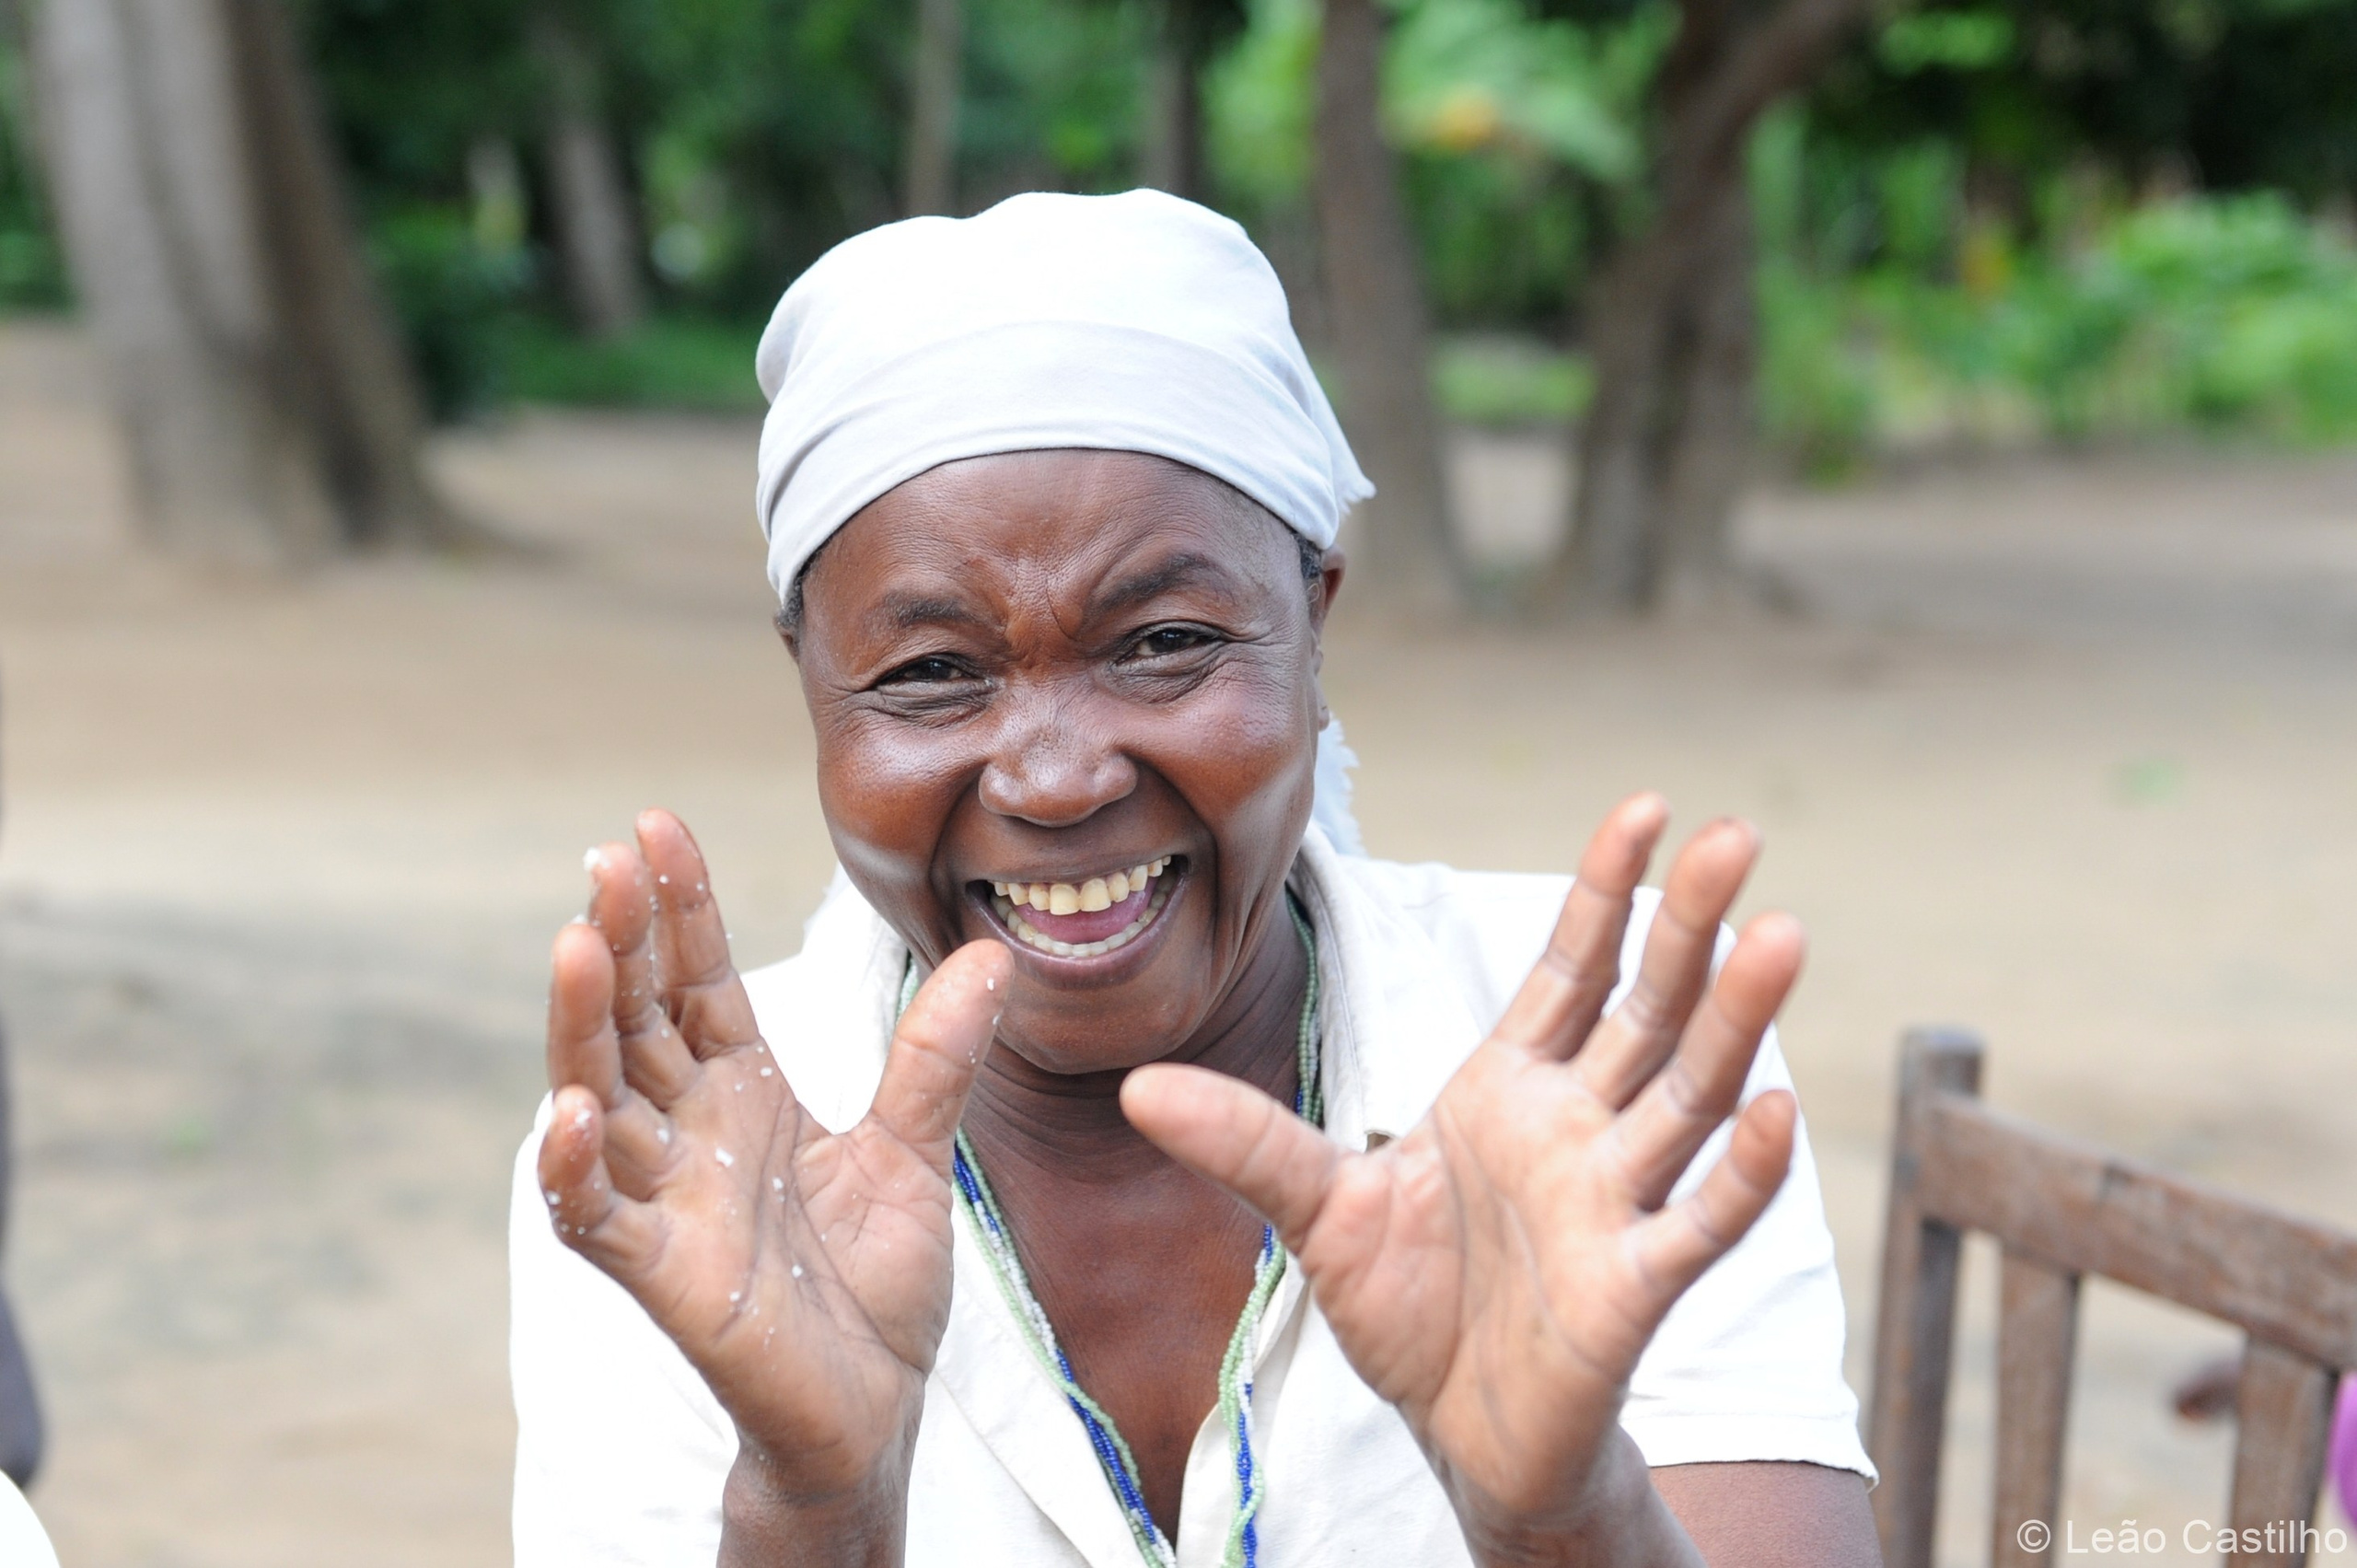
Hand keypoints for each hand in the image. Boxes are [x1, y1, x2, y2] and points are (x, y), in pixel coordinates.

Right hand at [538, 810, 1009, 1530]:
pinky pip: (600, 1217)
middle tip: (613, 856)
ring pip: (602, 1097)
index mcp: (743, 1091)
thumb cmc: (873, 1285)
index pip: (697, 980)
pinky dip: (579, 1168)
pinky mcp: (661, 1274)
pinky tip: (573, 1113)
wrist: (873, 1407)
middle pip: (639, 1018)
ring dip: (583, 1025)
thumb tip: (994, 956)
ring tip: (576, 942)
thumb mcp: (915, 1154)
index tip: (657, 825)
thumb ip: (936, 1058)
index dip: (679, 908)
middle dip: (624, 937)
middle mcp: (690, 1132)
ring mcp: (666, 1200)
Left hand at [1122, 797, 1800, 1563]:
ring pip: (1685, 1095)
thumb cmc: (1408, 1306)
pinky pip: (1696, 1222)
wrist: (1453, 1430)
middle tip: (1738, 835)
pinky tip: (1774, 1109)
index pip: (1570, 970)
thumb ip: (1246, 1143)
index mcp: (1511, 1089)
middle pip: (1646, 1009)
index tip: (1649, 807)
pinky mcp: (1631, 1288)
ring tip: (1780, 933)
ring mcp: (1612, 1203)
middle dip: (1691, 925)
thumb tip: (1134, 1086)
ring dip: (1734, 1019)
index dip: (1606, 891)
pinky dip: (1738, 1171)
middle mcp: (1577, 1130)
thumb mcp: (1317, 1211)